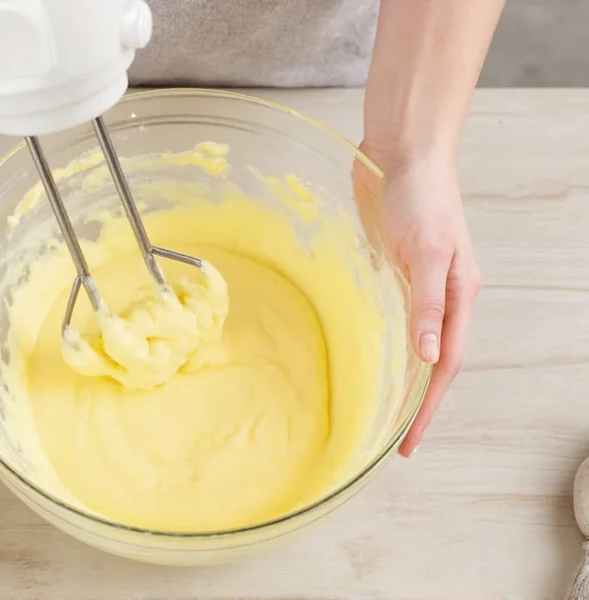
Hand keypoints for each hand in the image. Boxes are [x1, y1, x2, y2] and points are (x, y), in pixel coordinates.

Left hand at [354, 143, 480, 456]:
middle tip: (393, 439)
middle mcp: (438, 297)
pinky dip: (380, 343)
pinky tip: (364, 358)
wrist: (402, 152)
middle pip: (430, 361)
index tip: (408, 442)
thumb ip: (427, 303)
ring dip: (398, 377)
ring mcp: (413, 284)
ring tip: (380, 409)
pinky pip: (386, 318)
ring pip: (408, 343)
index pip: (445, 365)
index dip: (427, 406)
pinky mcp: (389, 270)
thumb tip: (429, 357)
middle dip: (414, 402)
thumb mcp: (427, 252)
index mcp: (457, 296)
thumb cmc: (422, 197)